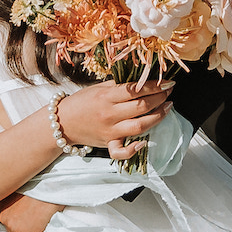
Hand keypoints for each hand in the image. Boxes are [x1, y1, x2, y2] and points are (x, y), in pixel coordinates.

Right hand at [0, 194, 55, 231]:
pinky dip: (9, 207)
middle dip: (21, 231)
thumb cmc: (55, 200)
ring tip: (26, 208)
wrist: (48, 180)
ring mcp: (6, 214)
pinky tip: (19, 201)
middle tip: (31, 220)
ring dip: (14, 218)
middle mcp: (13, 227)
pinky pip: (3, 209)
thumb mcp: (52, 223)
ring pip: (7, 223)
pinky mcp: (3, 202)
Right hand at [56, 77, 174, 150]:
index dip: (156, 85)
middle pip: (142, 107)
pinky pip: (122, 151)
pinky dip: (134, 149)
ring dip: (158, 117)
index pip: (136, 90)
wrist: (62, 122)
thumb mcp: (99, 88)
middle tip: (169, 92)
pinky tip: (145, 142)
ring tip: (167, 108)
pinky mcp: (108, 144)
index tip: (168, 82)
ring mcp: (110, 131)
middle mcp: (109, 114)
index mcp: (107, 96)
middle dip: (160, 98)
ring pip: (140, 127)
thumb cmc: (82, 102)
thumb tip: (142, 80)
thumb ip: (119, 85)